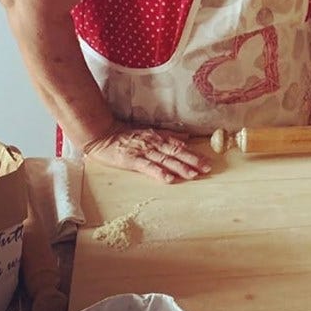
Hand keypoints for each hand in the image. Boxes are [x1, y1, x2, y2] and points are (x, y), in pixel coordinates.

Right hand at [82, 123, 211, 182]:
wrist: (102, 134)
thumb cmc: (126, 135)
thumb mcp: (150, 132)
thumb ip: (169, 135)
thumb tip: (187, 138)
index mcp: (159, 137)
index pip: (180, 146)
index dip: (194, 154)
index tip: (208, 161)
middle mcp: (154, 143)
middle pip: (176, 152)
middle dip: (193, 160)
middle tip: (207, 168)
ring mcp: (143, 151)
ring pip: (165, 160)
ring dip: (180, 167)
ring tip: (193, 174)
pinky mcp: (132, 160)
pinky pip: (147, 167)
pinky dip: (159, 172)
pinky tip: (168, 178)